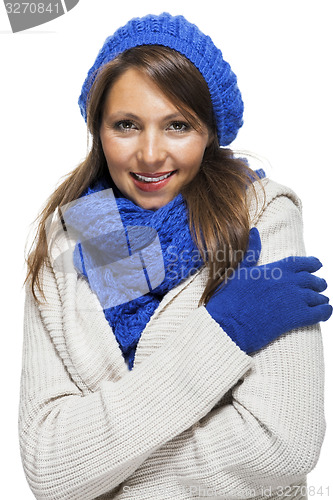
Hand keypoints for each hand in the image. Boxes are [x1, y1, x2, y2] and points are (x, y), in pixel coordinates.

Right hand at [206, 228, 331, 352]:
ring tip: (320, 302)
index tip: (317, 266)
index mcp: (276, 269)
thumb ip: (251, 251)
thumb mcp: (239, 270)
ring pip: (319, 297)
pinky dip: (325, 312)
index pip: (303, 262)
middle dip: (317, 283)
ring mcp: (294, 299)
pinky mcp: (297, 318)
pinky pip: (321, 313)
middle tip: (318, 287)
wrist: (228, 324)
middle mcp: (289, 282)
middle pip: (313, 280)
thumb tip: (254, 231)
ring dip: (321, 299)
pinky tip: (324, 313)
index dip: (313, 264)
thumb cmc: (230, 298)